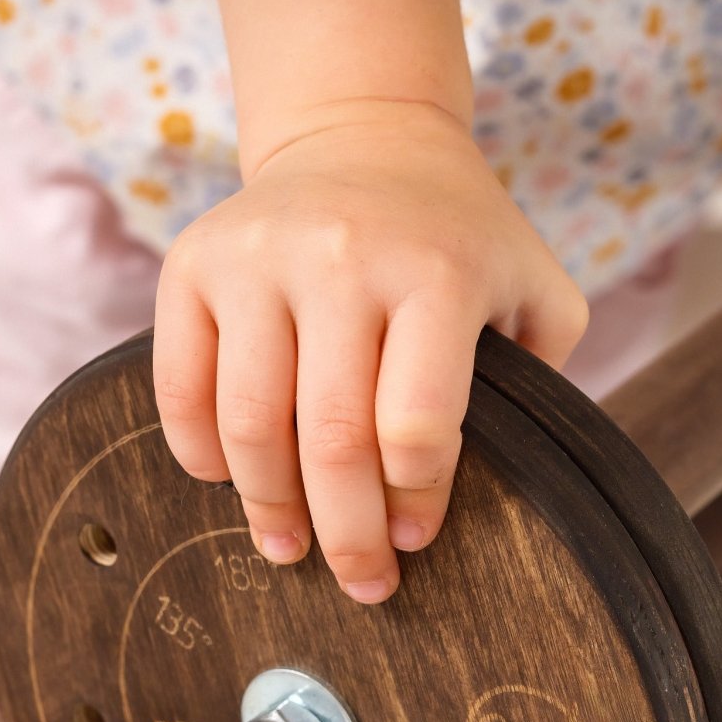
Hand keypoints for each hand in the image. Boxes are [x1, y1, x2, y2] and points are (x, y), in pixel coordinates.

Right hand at [153, 100, 587, 603]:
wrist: (363, 137)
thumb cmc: (454, 233)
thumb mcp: (531, 284)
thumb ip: (542, 372)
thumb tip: (511, 485)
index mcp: (437, 269)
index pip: (418, 426)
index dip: (416, 502)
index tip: (415, 537)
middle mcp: (343, 256)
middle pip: (333, 441)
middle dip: (347, 537)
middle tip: (361, 584)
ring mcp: (257, 258)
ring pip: (248, 426)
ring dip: (269, 511)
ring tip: (289, 550)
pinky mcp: (193, 265)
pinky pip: (180, 389)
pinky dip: (200, 453)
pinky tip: (231, 482)